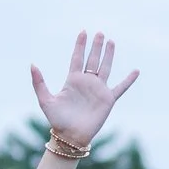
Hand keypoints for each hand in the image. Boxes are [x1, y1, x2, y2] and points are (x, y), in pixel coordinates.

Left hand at [30, 31, 137, 146]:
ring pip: (105, 68)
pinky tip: (136, 71)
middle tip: (99, 33)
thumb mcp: (45, 100)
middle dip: (96, 46)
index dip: (80, 45)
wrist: (70, 136)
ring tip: (111, 41)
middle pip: (92, 59)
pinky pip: (121, 88)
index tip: (83, 32)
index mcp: (72, 80)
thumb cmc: (57, 120)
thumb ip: (39, 82)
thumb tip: (32, 64)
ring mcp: (98, 90)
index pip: (77, 58)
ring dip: (108, 55)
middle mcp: (86, 83)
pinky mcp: (108, 99)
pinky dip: (128, 80)